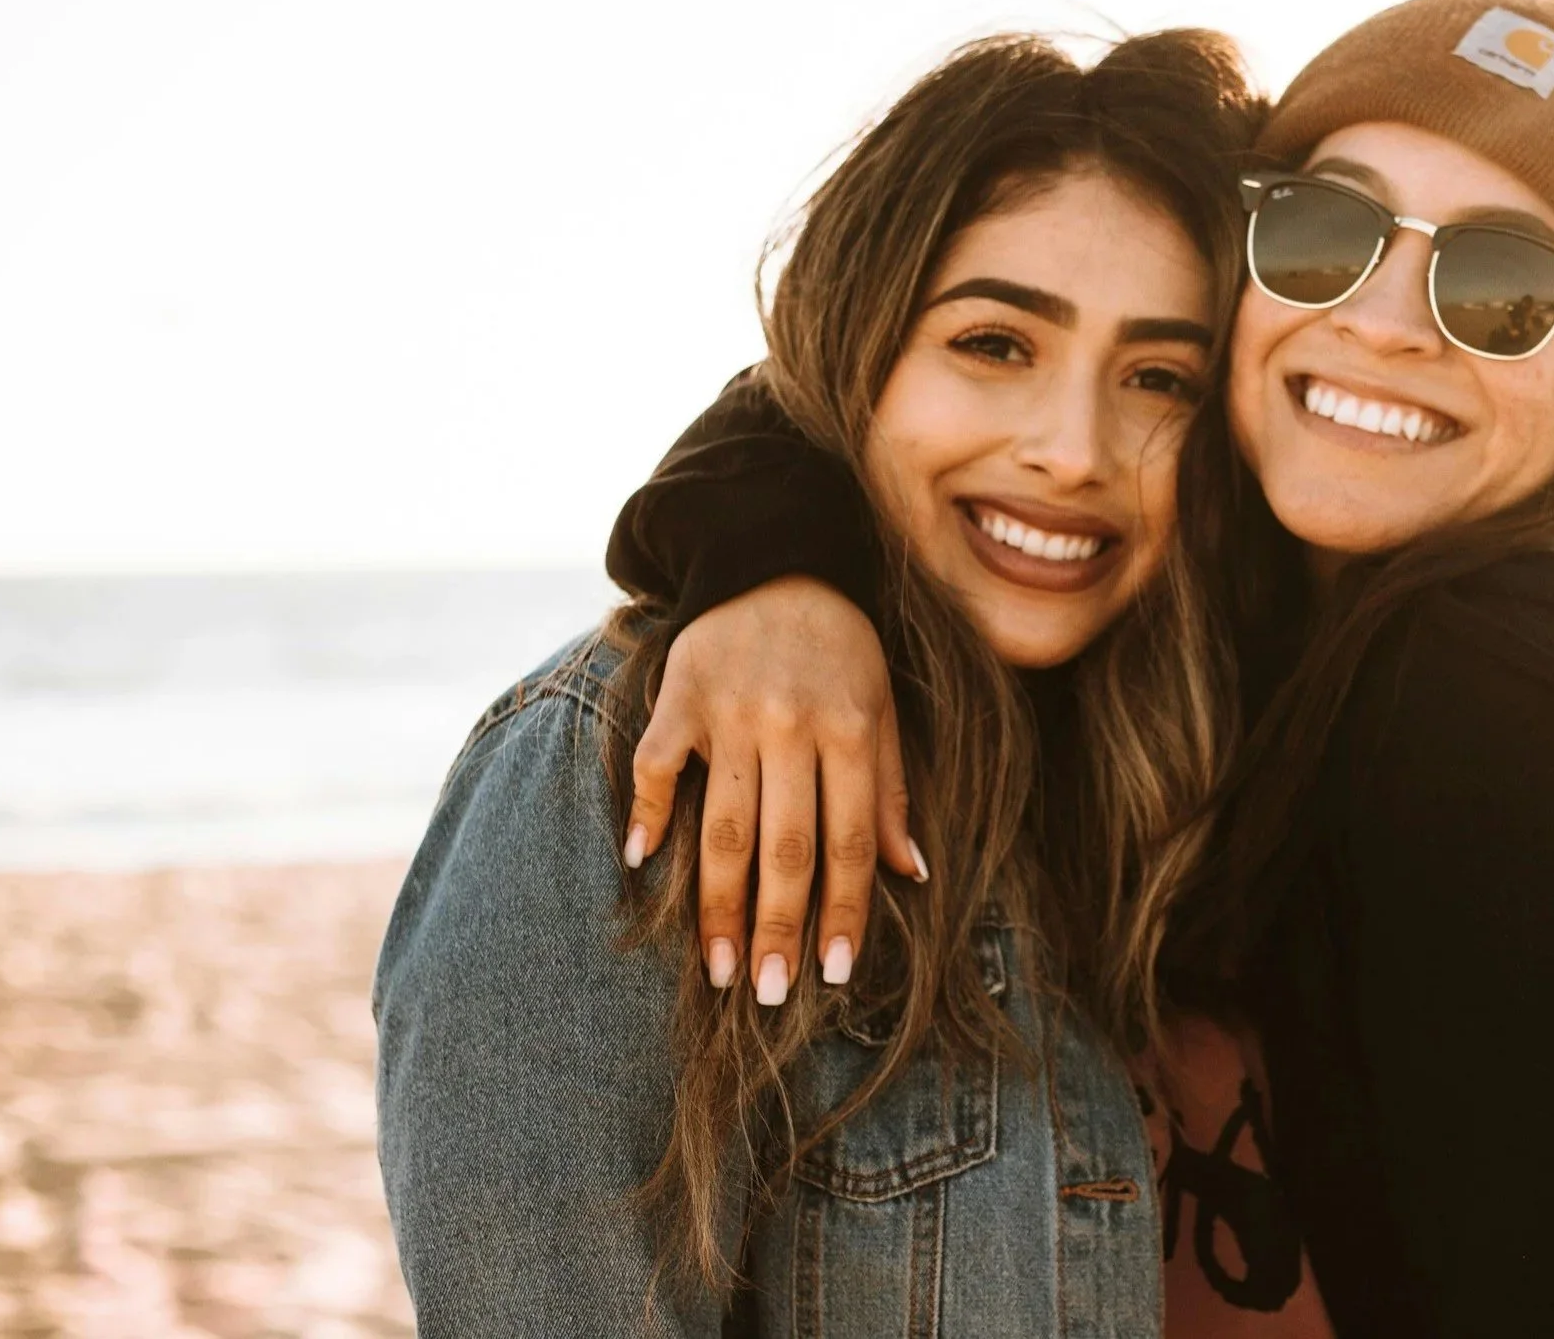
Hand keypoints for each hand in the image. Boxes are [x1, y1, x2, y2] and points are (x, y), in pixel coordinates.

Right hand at [623, 576, 922, 1004]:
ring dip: (717, 903)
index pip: (848, 841)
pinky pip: (655, 764)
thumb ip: (890, 790)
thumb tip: (911, 874)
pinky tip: (642, 864)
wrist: (773, 560)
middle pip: (783, 846)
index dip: (843, 911)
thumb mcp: (880, 707)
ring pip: (721, 824)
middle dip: (777, 928)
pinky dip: (645, 812)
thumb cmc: (838, 647)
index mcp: (848, 730)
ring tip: (716, 967)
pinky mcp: (678, 697)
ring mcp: (729, 712)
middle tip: (769, 994)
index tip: (834, 973)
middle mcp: (790, 726)